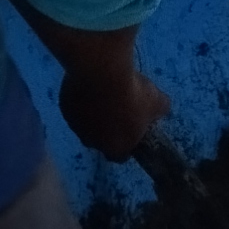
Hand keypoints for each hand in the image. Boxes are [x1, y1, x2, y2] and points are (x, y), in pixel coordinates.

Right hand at [56, 63, 170, 160]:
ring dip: (93, 115)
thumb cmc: (133, 94)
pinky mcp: (65, 108)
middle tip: (117, 110)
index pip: (121, 156)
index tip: (131, 130)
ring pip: (85, 125)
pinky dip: (81, 99)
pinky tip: (91, 85)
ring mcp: (76, 126)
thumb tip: (162, 108)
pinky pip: (74, 107)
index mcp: (116, 148)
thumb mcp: (158, 102)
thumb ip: (161, 109)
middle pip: (100, 142)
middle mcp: (93, 143)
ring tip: (103, 95)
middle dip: (107, 130)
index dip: (126, 144)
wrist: (103, 73)